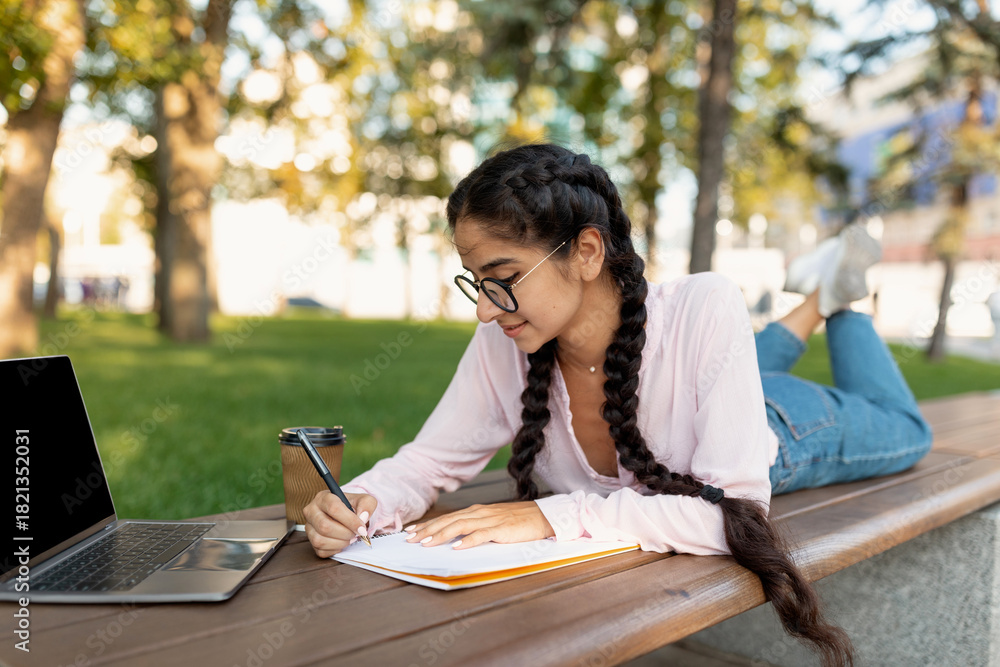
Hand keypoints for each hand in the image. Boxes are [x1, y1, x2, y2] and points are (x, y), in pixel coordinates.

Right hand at [303, 491, 377, 557]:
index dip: (350, 521)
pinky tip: (342, 542)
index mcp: (324, 497)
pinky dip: (335, 549)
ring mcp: (309, 526)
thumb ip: (367, 505)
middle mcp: (311, 511)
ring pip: (320, 540)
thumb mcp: (364, 500)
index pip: (334, 508)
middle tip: (356, 534)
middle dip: (345, 533)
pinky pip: (321, 550)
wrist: (347, 515)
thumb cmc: (354, 506)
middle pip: (324, 526)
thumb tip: (362, 517)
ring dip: (340, 542)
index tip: (362, 529)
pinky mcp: (311, 541)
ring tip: (350, 537)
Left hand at [404, 501, 554, 549]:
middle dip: (427, 530)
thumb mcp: (492, 522)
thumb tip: (455, 539)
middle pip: (448, 521)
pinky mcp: (501, 528)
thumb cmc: (518, 522)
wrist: (543, 516)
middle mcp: (479, 513)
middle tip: (410, 539)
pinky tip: (457, 547)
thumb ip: (475, 528)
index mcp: (476, 512)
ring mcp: (490, 520)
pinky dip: (468, 541)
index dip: (428, 524)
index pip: (447, 518)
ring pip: (460, 526)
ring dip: (441, 535)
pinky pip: (481, 534)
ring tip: (426, 543)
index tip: (411, 531)